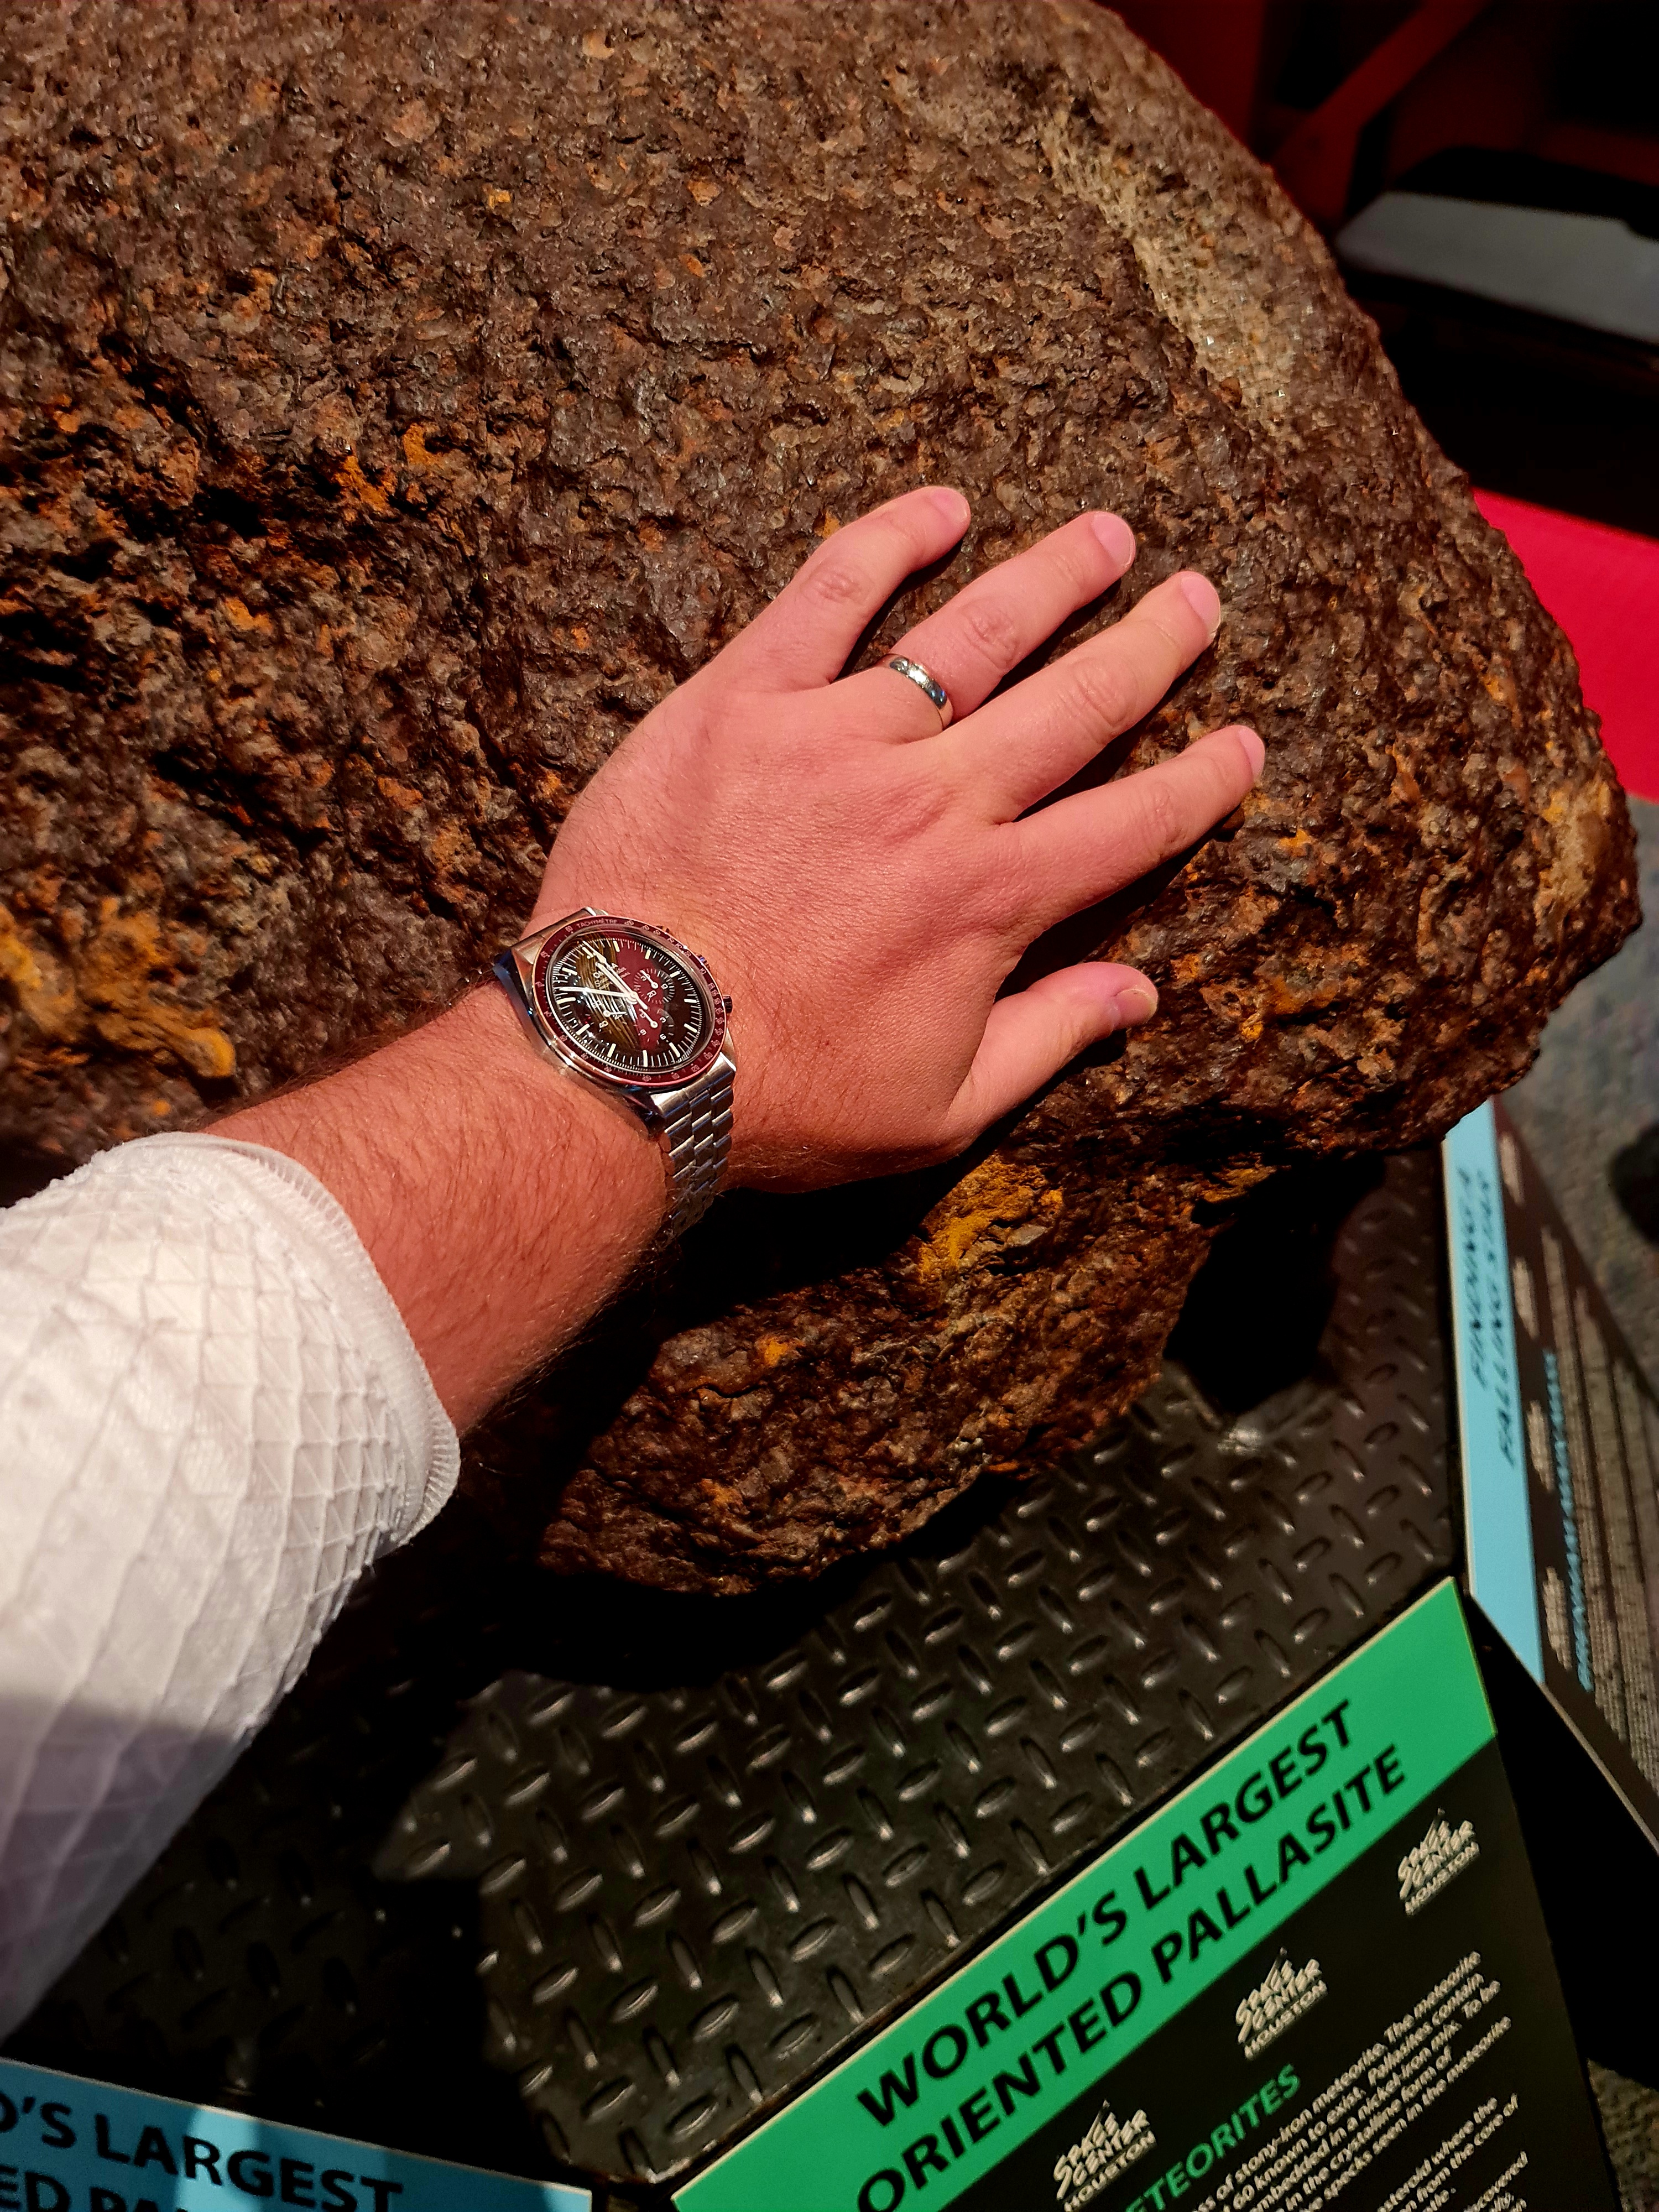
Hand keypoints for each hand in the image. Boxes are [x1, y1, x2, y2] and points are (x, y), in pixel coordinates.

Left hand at [532, 487, 1262, 1188]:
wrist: (624, 1053)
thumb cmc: (781, 1097)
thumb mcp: (937, 1110)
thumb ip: (1047, 1040)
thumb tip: (1141, 997)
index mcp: (989, 899)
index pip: (1129, 825)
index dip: (1200, 784)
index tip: (1244, 744)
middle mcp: (935, 802)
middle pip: (1073, 705)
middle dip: (1149, 649)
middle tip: (1198, 600)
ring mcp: (840, 739)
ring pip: (972, 634)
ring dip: (1051, 579)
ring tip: (1107, 536)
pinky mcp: (743, 702)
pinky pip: (827, 594)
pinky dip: (888, 541)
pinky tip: (940, 504)